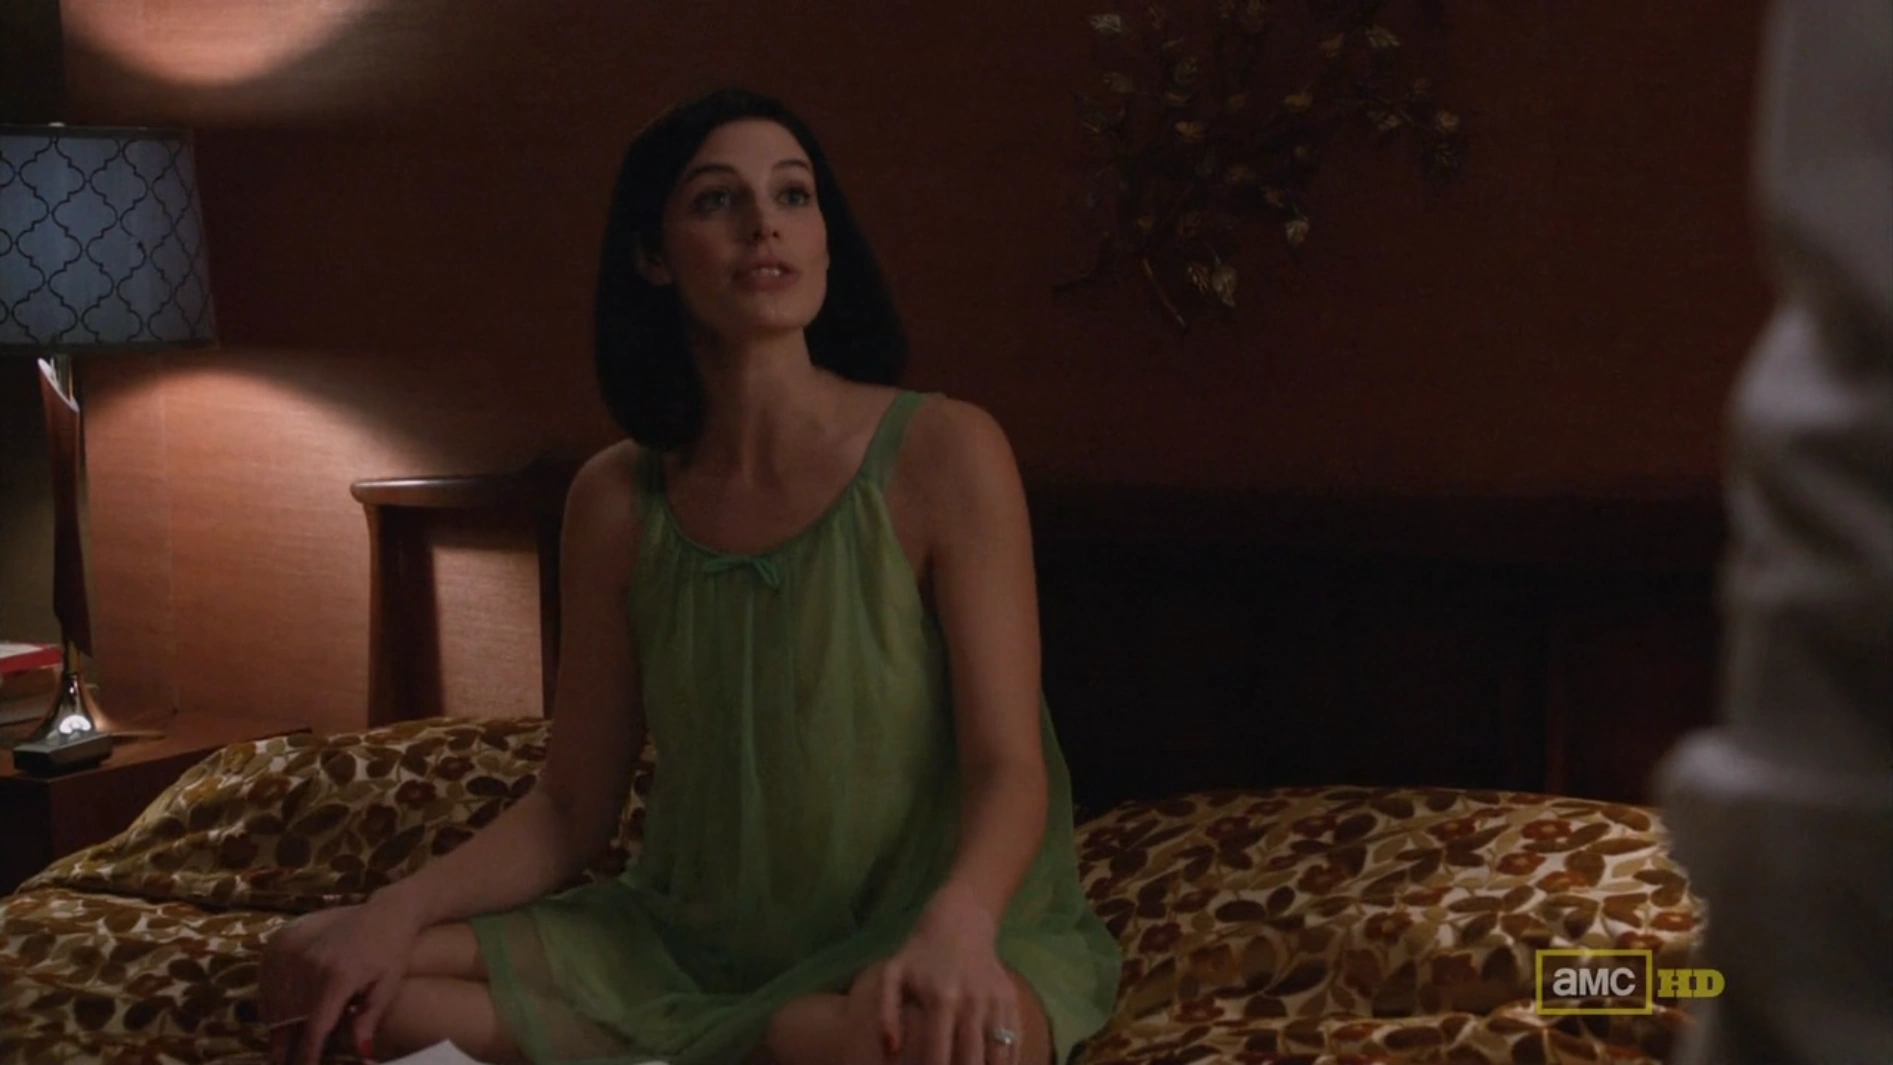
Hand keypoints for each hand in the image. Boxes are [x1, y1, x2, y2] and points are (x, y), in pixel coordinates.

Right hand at [258, 897, 423, 1064]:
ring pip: (272, 1000)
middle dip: (285, 1044)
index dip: (306, 1054)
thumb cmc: (392, 952)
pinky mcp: (283, 939)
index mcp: (337, 977)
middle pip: (287, 1017)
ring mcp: (293, 949)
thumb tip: (361, 1056)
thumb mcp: (386, 987)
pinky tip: (278, 1013)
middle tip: (284, 1061)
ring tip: (281, 1043)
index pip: (314, 1028)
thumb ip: (367, 1022)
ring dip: (275, 1024)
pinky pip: (265, 979)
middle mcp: (310, 963)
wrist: (385, 911)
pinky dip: (269, 999)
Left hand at [877, 893, 1020, 1064]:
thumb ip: (887, 1013)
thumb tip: (891, 1050)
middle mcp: (972, 1003)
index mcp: (941, 1000)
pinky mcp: (1011, 1000)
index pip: (938, 1055)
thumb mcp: (894, 975)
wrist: (961, 918)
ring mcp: (996, 1002)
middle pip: (971, 1060)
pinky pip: (1015, 1041)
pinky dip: (1009, 1061)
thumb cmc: (921, 953)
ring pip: (999, 1055)